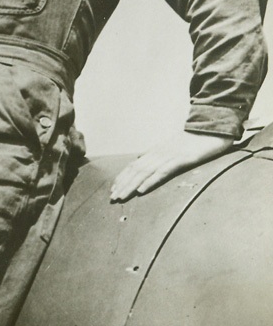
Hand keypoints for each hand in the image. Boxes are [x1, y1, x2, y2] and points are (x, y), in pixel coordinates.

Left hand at [110, 131, 234, 201]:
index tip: (114, 189)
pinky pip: (163, 172)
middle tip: (112, 197)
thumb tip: (143, 161)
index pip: (134, 165)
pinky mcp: (181, 159)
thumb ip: (160, 156)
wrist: (213, 127)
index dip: (123, 177)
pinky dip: (150, 181)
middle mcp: (159, 153)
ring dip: (131, 185)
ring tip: (121, 196)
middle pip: (136, 170)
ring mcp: (169, 155)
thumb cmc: (195, 141)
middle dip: (123, 184)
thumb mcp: (174, 148)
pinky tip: (142, 190)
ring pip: (145, 172)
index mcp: (157, 151)